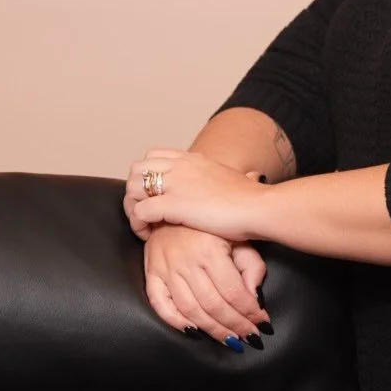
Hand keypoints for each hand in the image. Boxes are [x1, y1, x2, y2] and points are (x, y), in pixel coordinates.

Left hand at [128, 148, 267, 241]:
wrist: (258, 208)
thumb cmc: (251, 200)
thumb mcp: (231, 179)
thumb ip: (220, 180)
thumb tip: (244, 178)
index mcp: (193, 159)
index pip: (154, 156)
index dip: (148, 175)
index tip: (155, 195)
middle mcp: (180, 166)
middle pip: (137, 169)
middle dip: (135, 191)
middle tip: (144, 211)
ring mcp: (175, 183)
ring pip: (132, 188)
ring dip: (132, 207)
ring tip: (144, 225)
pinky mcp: (172, 204)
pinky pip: (139, 211)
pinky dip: (138, 224)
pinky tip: (148, 235)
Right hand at [144, 226, 269, 345]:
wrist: (176, 206)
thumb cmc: (212, 226)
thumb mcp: (238, 238)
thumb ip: (251, 267)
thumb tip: (254, 298)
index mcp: (210, 250)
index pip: (233, 291)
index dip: (249, 312)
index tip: (262, 324)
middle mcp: (186, 260)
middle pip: (213, 304)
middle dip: (234, 325)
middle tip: (249, 338)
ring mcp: (166, 268)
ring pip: (190, 309)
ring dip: (211, 329)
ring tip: (228, 340)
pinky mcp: (151, 273)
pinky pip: (160, 304)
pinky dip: (176, 322)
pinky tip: (194, 331)